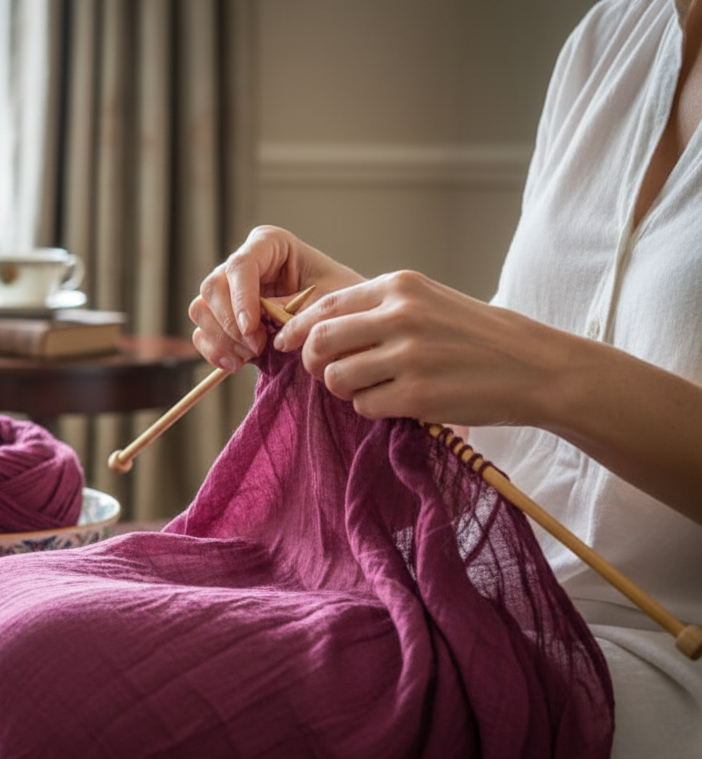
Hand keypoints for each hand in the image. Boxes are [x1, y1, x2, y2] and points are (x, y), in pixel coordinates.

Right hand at [188, 226, 363, 372]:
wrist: (345, 321)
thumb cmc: (343, 302)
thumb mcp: (328, 301)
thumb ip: (292, 311)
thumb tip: (253, 329)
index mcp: (270, 244)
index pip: (240, 266)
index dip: (240, 299)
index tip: (252, 329)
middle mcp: (244, 264)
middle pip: (213, 287)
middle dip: (230, 324)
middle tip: (257, 347)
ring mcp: (231, 290)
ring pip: (201, 309)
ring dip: (221, 338)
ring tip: (249, 356)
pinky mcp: (225, 317)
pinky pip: (202, 331)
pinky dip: (214, 351)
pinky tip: (236, 364)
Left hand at [277, 269, 568, 426]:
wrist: (534, 366)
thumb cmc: (475, 336)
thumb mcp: (428, 301)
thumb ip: (377, 309)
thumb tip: (314, 328)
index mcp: (400, 286)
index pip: (326, 305)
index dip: (297, 329)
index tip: (286, 344)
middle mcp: (401, 316)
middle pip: (320, 343)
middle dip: (312, 363)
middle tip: (324, 374)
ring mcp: (410, 356)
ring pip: (337, 377)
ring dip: (344, 389)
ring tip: (371, 388)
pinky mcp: (418, 395)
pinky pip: (365, 406)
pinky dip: (371, 409)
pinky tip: (396, 403)